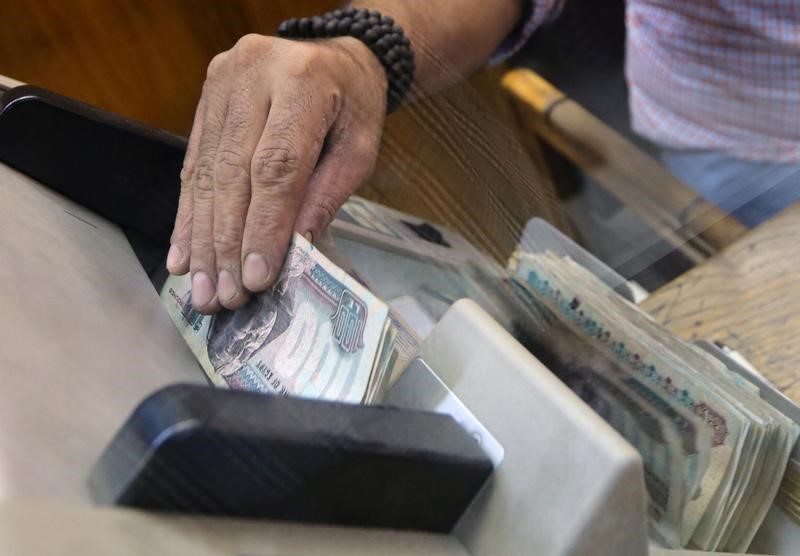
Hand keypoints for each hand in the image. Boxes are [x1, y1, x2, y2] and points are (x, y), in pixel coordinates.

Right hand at [167, 34, 387, 312]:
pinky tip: (184, 254)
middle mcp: (251, 75)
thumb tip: (292, 251)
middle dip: (226, 244)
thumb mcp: (359, 149)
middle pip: (232, 173)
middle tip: (223, 296)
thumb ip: (326, 195)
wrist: (333, 58)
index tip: (256, 277)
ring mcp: (220, 84)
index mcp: (302, 82)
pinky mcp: (204, 97)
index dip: (263, 226)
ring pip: (205, 173)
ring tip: (201, 288)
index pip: (276, 166)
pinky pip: (192, 164)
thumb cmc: (353, 106)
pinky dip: (189, 215)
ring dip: (202, 239)